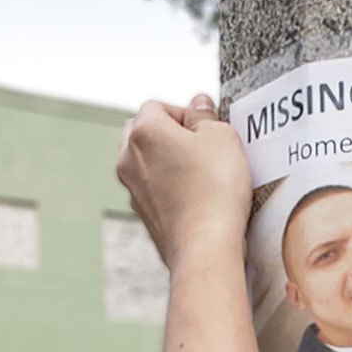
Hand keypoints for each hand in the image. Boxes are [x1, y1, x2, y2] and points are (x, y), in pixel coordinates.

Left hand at [116, 95, 251, 268]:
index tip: (207, 127)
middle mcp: (129, 159)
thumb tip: (198, 105)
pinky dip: (168, 187)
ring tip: (200, 172)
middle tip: (201, 146)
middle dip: (169, 134)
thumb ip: (206, 115)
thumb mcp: (222, 137)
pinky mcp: (144, 214)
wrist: (205, 246)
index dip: (185, 113)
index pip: (157, 106)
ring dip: (168, 160)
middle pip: (142, 132)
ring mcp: (133, 189)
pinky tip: (195, 196)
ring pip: (145, 162)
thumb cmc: (213, 190)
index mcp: (144, 132)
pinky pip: (153, 189)